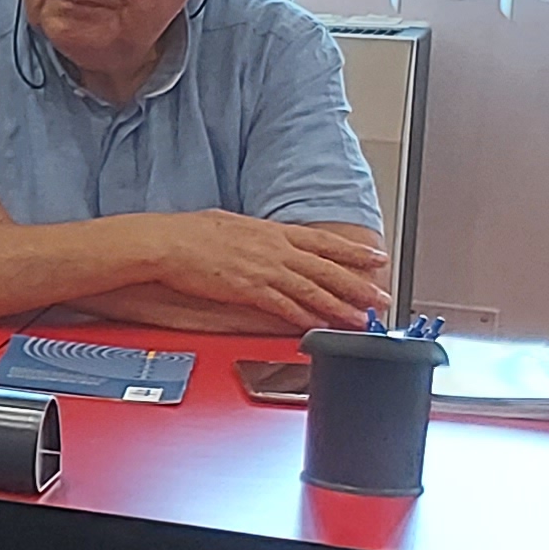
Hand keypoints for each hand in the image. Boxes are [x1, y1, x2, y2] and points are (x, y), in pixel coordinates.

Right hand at [161, 210, 389, 330]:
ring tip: (361, 318)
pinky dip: (306, 317)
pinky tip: (320, 325)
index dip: (353, 251)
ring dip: (340, 306)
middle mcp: (276, 249)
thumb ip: (256, 235)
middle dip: (358, 285)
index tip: (376, 258)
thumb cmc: (188, 232)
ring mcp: (266, 270)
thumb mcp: (230, 223)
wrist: (167, 243)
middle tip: (381, 297)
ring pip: (314, 290)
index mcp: (272, 231)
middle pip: (327, 268)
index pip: (323, 242)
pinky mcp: (251, 290)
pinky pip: (286, 306)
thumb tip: (265, 240)